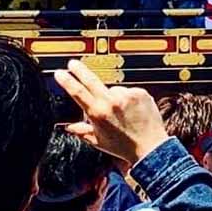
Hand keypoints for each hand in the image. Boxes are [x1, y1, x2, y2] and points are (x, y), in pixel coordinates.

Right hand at [55, 60, 169, 163]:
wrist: (150, 147)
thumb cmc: (124, 146)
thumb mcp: (98, 141)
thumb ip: (82, 132)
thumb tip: (69, 127)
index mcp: (98, 113)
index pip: (78, 92)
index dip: (67, 81)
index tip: (60, 73)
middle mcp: (112, 102)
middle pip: (91, 80)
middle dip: (80, 70)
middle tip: (73, 63)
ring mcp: (127, 96)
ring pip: (113, 89)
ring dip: (113, 96)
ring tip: (121, 113)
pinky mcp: (140, 93)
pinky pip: (129, 91)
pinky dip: (128, 98)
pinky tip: (132, 110)